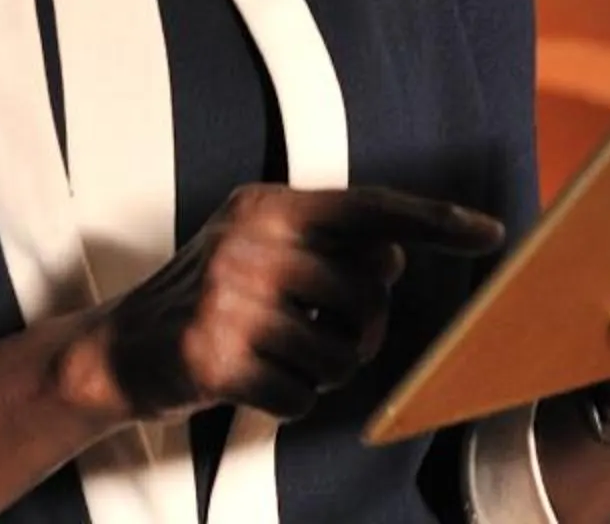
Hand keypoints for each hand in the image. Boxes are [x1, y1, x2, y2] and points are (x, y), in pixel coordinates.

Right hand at [68, 185, 504, 424]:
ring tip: (280, 355)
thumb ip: (325, 243)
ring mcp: (230, 301)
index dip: (433, 220)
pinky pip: (302, 396)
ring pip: (342, 353)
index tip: (488, 232)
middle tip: (317, 329)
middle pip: (368, 295)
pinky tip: (254, 381)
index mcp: (267, 208)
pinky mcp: (216, 358)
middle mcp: (249, 244)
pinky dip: (288, 400)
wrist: (121, 349)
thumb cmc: (210, 297)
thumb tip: (396, 256)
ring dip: (322, 370)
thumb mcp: (259, 246)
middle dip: (358, 327)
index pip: (368, 207)